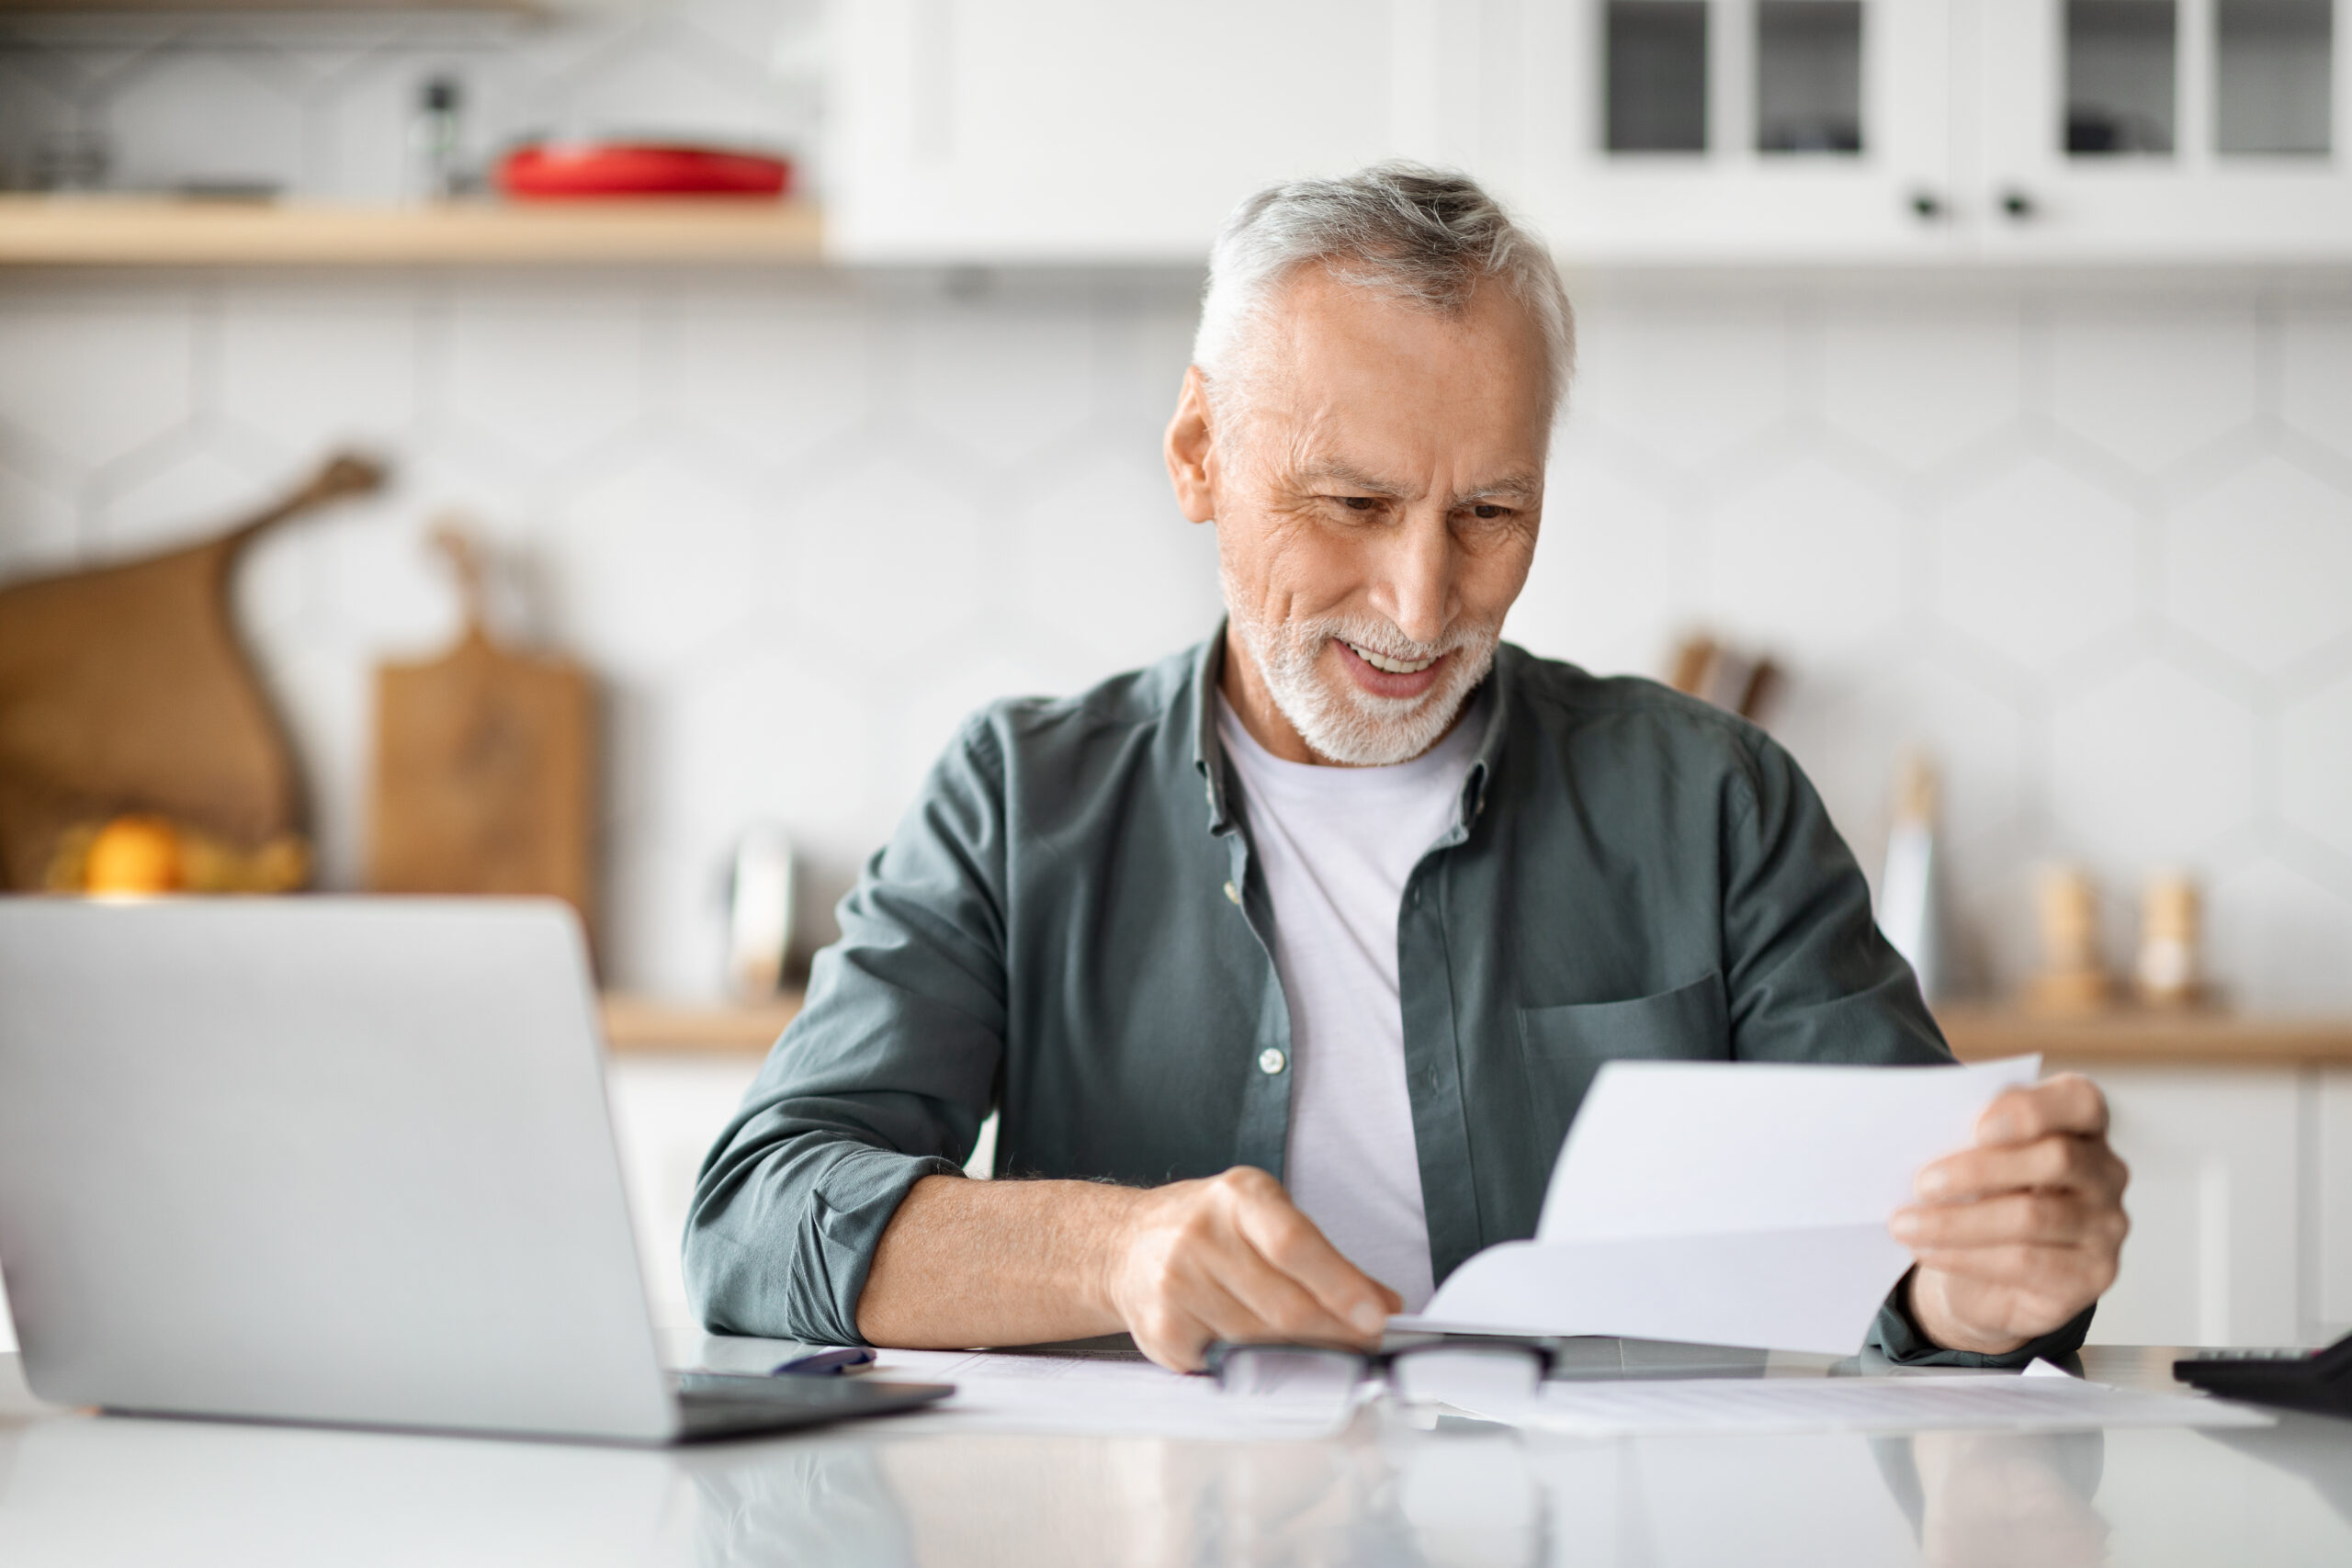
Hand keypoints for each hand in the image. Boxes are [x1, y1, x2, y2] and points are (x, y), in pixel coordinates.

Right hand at [1101, 1166, 1400, 1370]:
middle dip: (1336, 1334)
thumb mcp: (1265, 1218)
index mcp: (1238, 1198)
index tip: (1377, 1315)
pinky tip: (1261, 1356)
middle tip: (1367, 1346)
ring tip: (1323, 1354)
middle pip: (1284, 1305)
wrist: (1124, 1245)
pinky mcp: (1163, 1329)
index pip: (1294, 1244)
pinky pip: (1228, 1363)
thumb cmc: (1210, 1230)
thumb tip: (1385, 1304)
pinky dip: (1255, 1367)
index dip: (1340, 1284)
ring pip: (1261, 1342)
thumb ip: (1325, 1259)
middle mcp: (1201, 1236)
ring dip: (1302, 1356)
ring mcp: (1176, 1285)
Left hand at [1890, 1074, 2129, 1354]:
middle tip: (1920, 1183)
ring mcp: (2107, 1225)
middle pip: (2055, 1159)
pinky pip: (2026, 1262)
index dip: (2032, 1109)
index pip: (2079, 1101)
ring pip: (2032, 1217)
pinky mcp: (2094, 1273)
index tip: (1976, 1126)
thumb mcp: (1973, 1158)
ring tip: (1904, 1225)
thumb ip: (1966, 1138)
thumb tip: (1921, 1134)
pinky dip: (1966, 1255)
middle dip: (1978, 1170)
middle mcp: (2107, 1172)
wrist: (1989, 1276)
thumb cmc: (1981, 1196)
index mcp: (2082, 1125)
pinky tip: (1927, 1251)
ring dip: (1957, 1221)